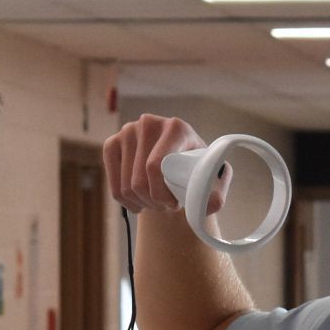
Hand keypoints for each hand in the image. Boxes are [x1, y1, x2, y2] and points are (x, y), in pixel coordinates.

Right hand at [103, 114, 229, 214]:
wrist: (178, 164)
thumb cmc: (196, 171)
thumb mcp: (212, 180)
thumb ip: (217, 193)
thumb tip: (211, 203)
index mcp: (176, 128)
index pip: (155, 166)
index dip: (162, 194)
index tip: (175, 205)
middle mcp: (149, 123)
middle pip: (139, 180)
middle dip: (153, 202)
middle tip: (167, 206)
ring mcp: (127, 132)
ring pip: (126, 187)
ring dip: (142, 203)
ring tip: (156, 202)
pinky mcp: (112, 144)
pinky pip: (114, 186)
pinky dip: (126, 201)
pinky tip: (139, 201)